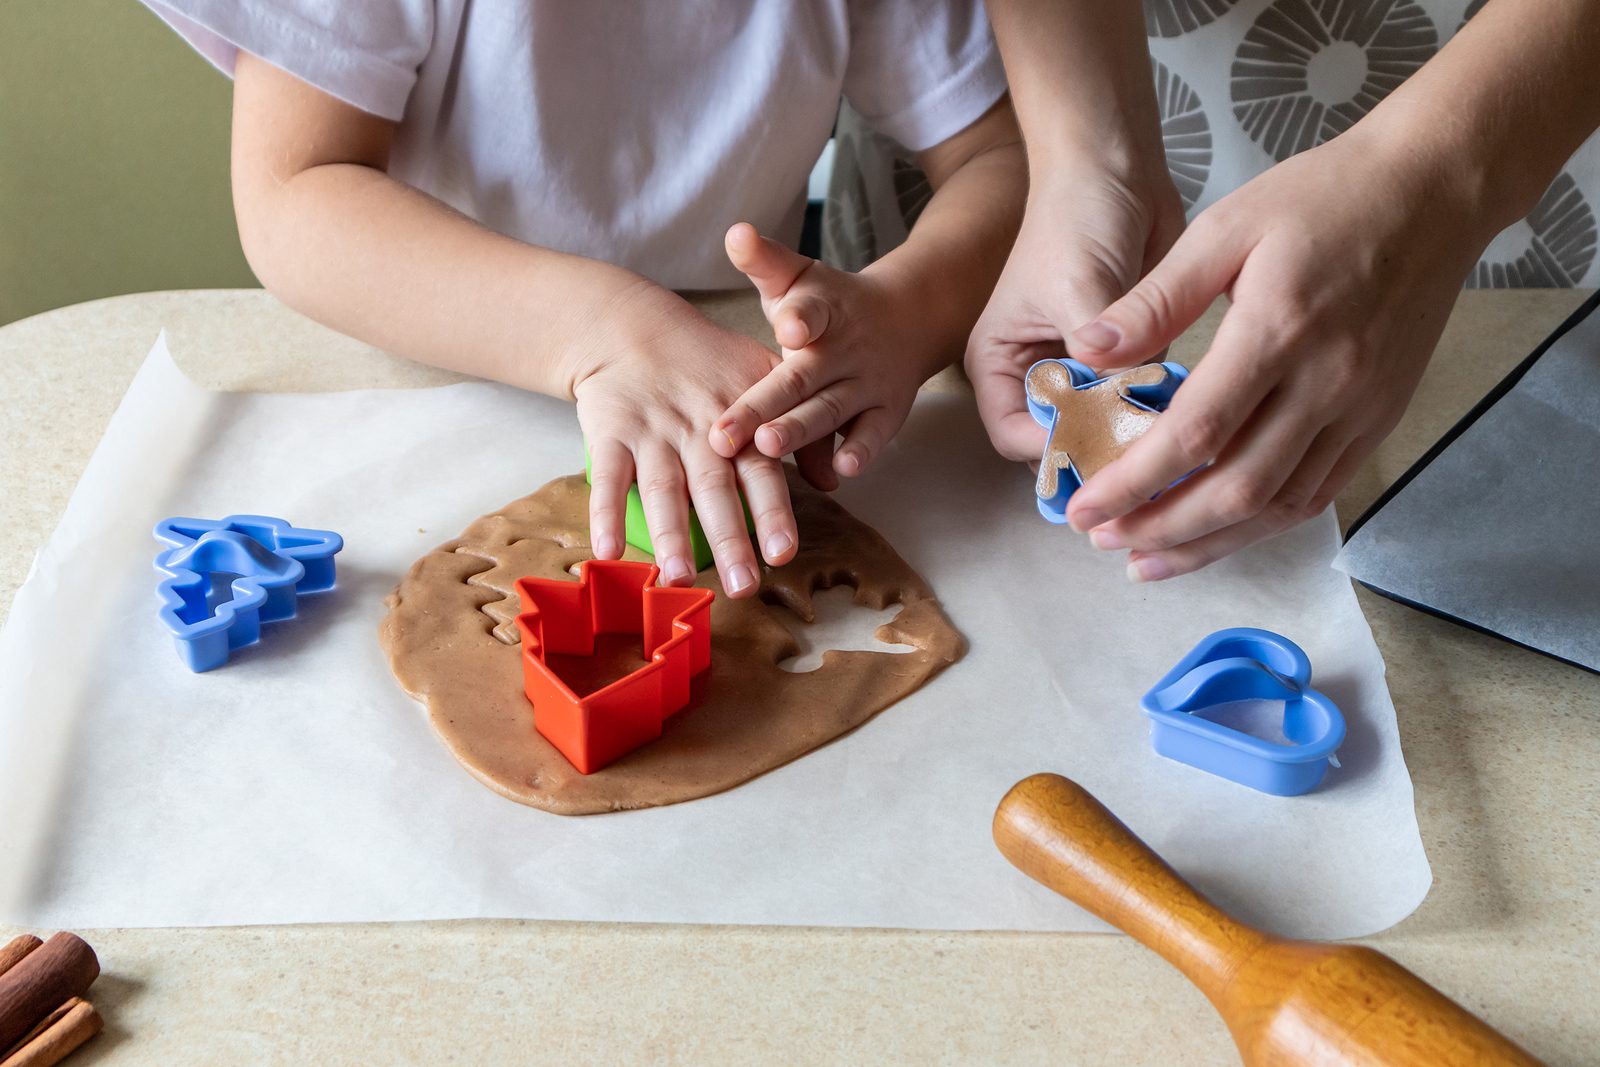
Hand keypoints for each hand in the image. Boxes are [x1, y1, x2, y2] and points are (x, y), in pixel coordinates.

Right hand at [572, 278, 800, 597]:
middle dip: (730, 538)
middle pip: (715, 489)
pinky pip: (608, 477)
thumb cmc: (710, 364)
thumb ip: (800, 433)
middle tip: (742, 585)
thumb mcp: (765, 381)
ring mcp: (654, 434)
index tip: (783, 552)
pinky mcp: (611, 434)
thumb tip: (833, 481)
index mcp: (743, 426)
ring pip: (664, 488)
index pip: (761, 473)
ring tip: (678, 577)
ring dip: (670, 534)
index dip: (773, 512)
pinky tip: (608, 552)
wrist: (635, 329)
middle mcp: (700, 433)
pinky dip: (605, 513)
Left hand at [708, 224, 944, 488]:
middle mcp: (846, 348)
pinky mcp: (887, 412)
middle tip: (727, 432)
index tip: (788, 326)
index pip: (812, 311)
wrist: (908, 318)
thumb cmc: (828, 304)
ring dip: (801, 430)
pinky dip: (861, 451)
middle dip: (764, 404)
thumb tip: (736, 232)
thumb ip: (765, 260)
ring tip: (769, 446)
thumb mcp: (798, 276)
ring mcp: (868, 382)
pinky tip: (841, 470)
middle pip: (802, 377)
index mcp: (823, 309)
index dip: (801, 318)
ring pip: (830, 410)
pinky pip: (874, 434)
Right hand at [965, 161, 1185, 465]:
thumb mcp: (1077, 289)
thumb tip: (1118, 413)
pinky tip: (1190, 401)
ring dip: (1137, 430)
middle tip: (1146, 448)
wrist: (1115, 171)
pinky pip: (1141, 404)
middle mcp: (1037, 376)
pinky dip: (1162, 408)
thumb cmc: (1074, 218)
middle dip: (1101, 447)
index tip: (1104, 440)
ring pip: (1106, 428)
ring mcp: (1084, 372)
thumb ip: (1094, 356)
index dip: (1055, 448)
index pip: (1016, 437)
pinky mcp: (1126, 361)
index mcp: (999, 366)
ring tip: (1172, 424)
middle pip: (1062, 442)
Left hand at [1058, 125, 1490, 580]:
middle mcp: (1326, 382)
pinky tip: (1218, 532)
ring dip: (1208, 542)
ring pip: (1278, 506)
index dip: (1134, 481)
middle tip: (1101, 537)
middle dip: (1161, 527)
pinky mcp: (1379, 418)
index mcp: (1278, 330)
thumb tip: (1087, 350)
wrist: (1434, 191)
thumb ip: (1156, 297)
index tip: (1083, 506)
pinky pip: (1318, 493)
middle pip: (1236, 489)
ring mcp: (1360, 407)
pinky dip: (1261, 524)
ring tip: (1147, 557)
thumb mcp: (1225, 227)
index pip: (1195, 432)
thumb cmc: (1325, 197)